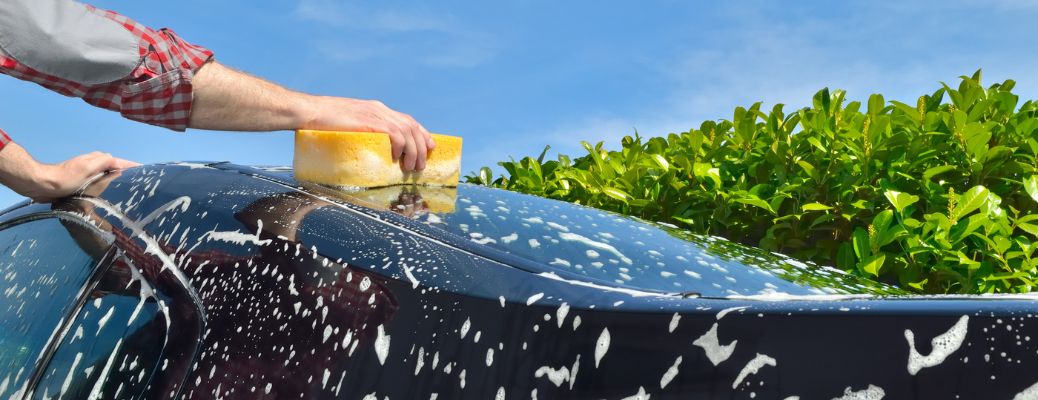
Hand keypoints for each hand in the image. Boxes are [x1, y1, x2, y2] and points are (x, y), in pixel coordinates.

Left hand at [0, 143, 138, 202]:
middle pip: (116, 167)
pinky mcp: (82, 181)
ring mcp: (88, 172)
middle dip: (128, 172)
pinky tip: (109, 194)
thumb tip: (117, 161)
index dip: (133, 166)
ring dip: (118, 179)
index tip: (147, 171)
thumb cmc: (65, 179)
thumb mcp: (87, 168)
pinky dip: (108, 185)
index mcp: (97, 160)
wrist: (43, 185)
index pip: (120, 162)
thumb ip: (103, 162)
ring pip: (108, 174)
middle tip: (141, 183)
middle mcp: (94, 164)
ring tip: (129, 190)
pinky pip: (101, 181)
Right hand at [302, 96, 435, 171]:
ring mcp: (374, 114)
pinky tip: (397, 158)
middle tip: (421, 165)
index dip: (422, 133)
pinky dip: (400, 146)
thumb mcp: (350, 126)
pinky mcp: (368, 121)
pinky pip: (393, 133)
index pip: (407, 120)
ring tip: (412, 167)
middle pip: (411, 127)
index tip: (430, 146)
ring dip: (413, 151)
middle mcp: (379, 109)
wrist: (308, 112)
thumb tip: (372, 151)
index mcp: (376, 109)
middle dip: (421, 147)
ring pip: (406, 132)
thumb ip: (364, 133)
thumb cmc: (323, 122)